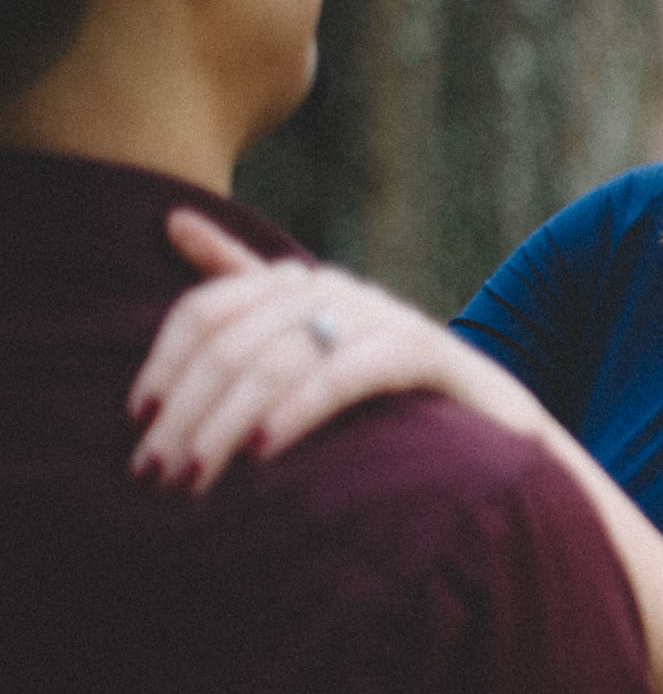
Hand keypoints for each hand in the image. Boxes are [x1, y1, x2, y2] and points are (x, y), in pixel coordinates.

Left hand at [129, 207, 544, 494]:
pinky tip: (263, 451)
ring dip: (224, 424)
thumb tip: (172, 218)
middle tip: (155, 472)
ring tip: (195, 475)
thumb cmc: (387, 389)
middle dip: (185, 411)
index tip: (137, 422)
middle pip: (231, 342)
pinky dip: (298, 410)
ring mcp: (380, 316)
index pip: (204, 308)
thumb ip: (243, 285)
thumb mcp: (310, 337)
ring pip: (276, 361)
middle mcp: (335, 288)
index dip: (163, 363)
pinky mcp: (421, 351)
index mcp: (298, 284)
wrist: (495, 421)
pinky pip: (344, 373)